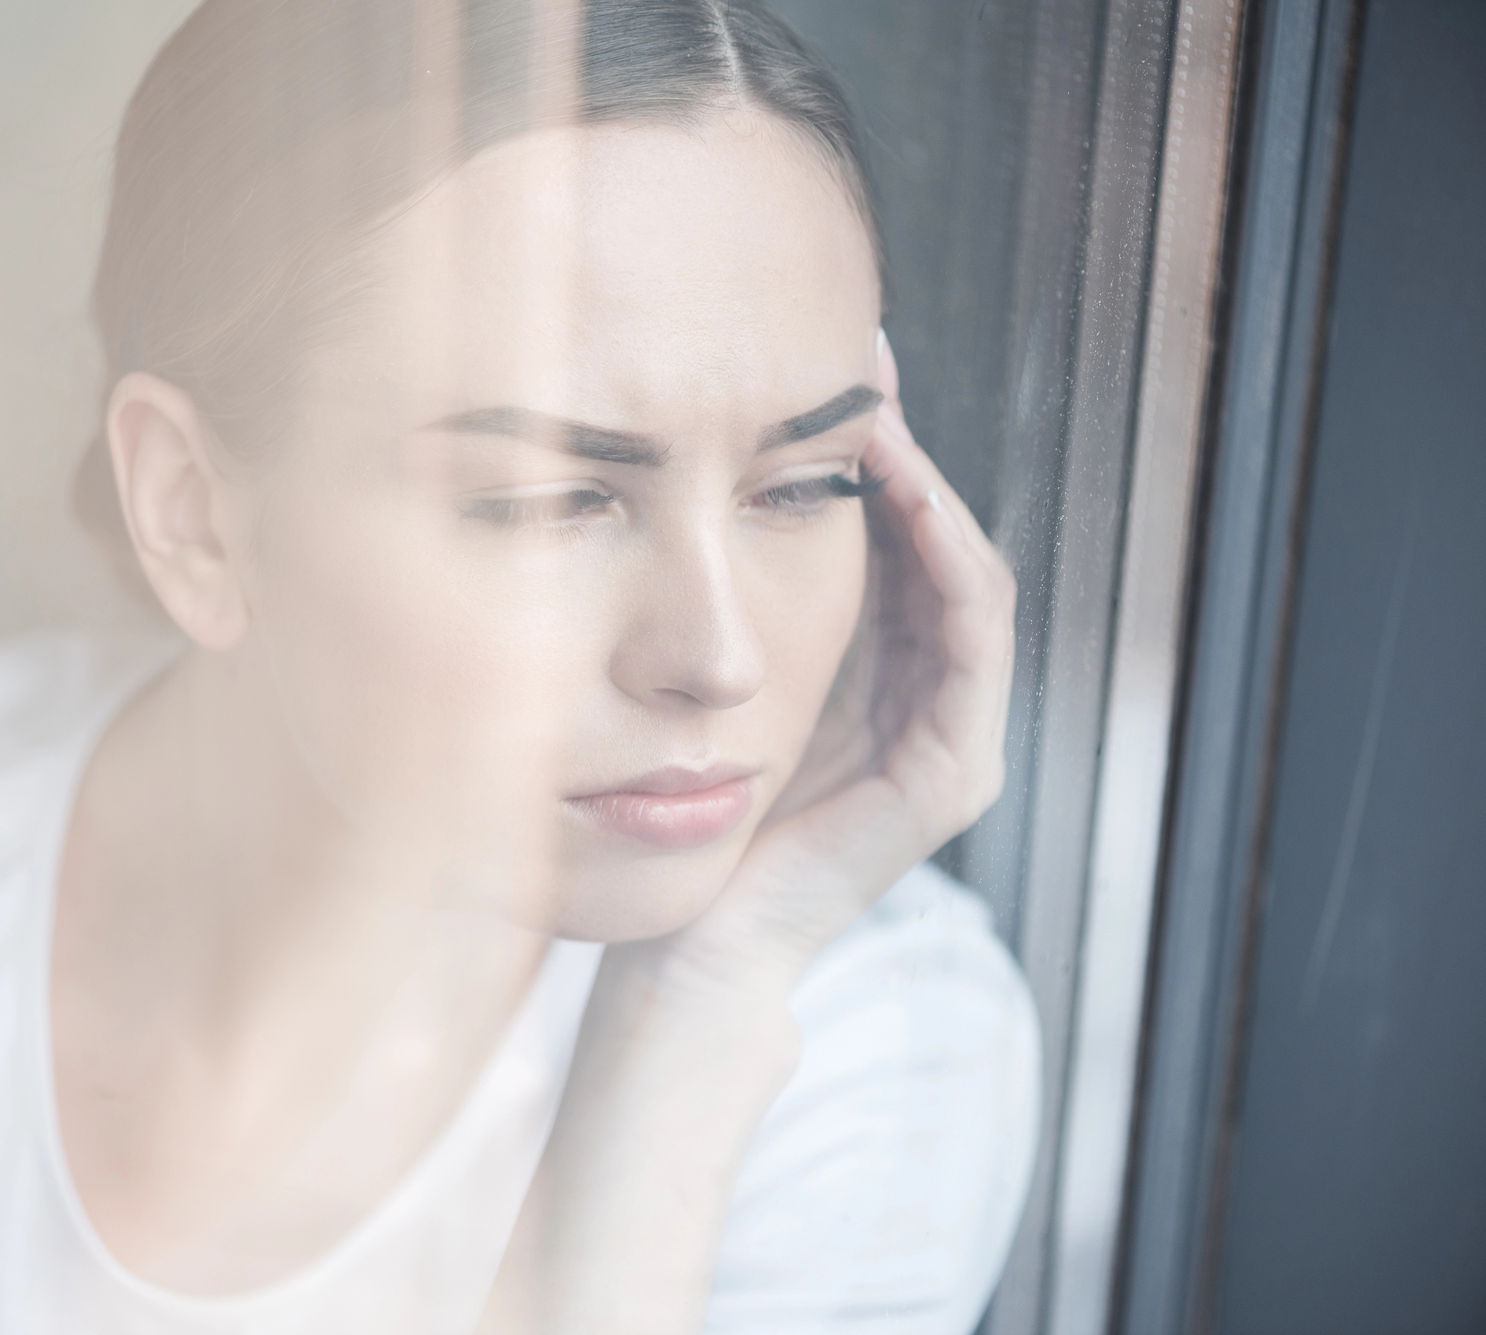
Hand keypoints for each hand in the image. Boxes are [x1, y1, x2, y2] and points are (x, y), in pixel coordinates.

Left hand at [651, 332, 1017, 995]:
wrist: (691, 937)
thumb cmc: (687, 813)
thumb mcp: (715, 677)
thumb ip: (733, 602)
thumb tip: (689, 483)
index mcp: (874, 676)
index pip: (895, 543)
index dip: (875, 457)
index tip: (835, 371)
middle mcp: (924, 699)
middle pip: (936, 546)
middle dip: (905, 452)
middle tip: (868, 359)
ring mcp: (952, 738)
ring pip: (967, 581)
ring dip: (933, 493)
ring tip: (885, 418)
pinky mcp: (957, 775)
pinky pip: (975, 647)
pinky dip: (953, 566)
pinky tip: (914, 503)